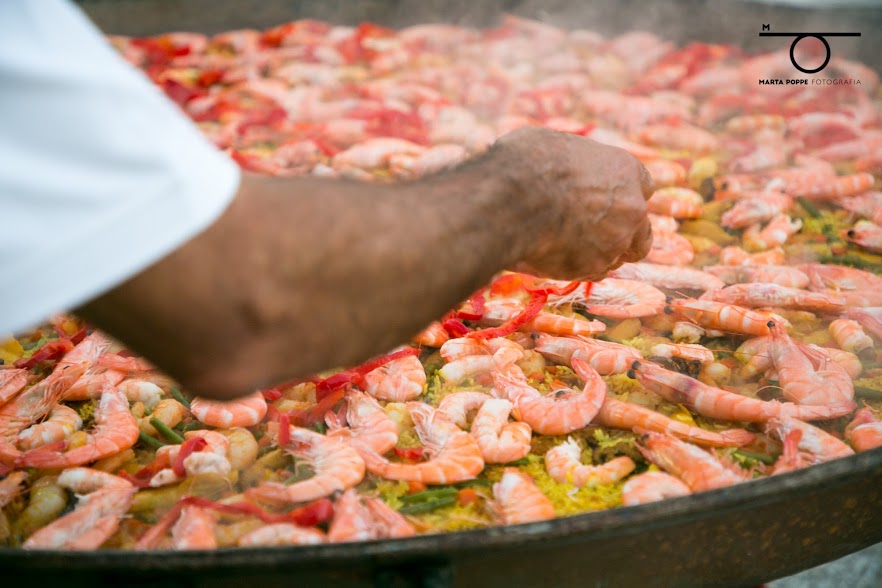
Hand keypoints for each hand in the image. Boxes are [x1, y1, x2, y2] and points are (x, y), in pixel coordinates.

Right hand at [495, 127, 653, 280]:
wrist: (511, 201)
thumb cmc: (526, 164)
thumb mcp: (552, 143)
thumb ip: (570, 160)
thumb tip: (554, 161)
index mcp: (625, 170)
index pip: (643, 187)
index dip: (623, 195)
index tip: (606, 200)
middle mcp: (630, 208)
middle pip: (642, 229)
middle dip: (623, 232)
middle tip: (595, 232)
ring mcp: (616, 241)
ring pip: (620, 256)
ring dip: (602, 253)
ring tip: (570, 247)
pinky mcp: (594, 268)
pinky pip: (596, 273)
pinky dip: (582, 268)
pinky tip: (560, 258)